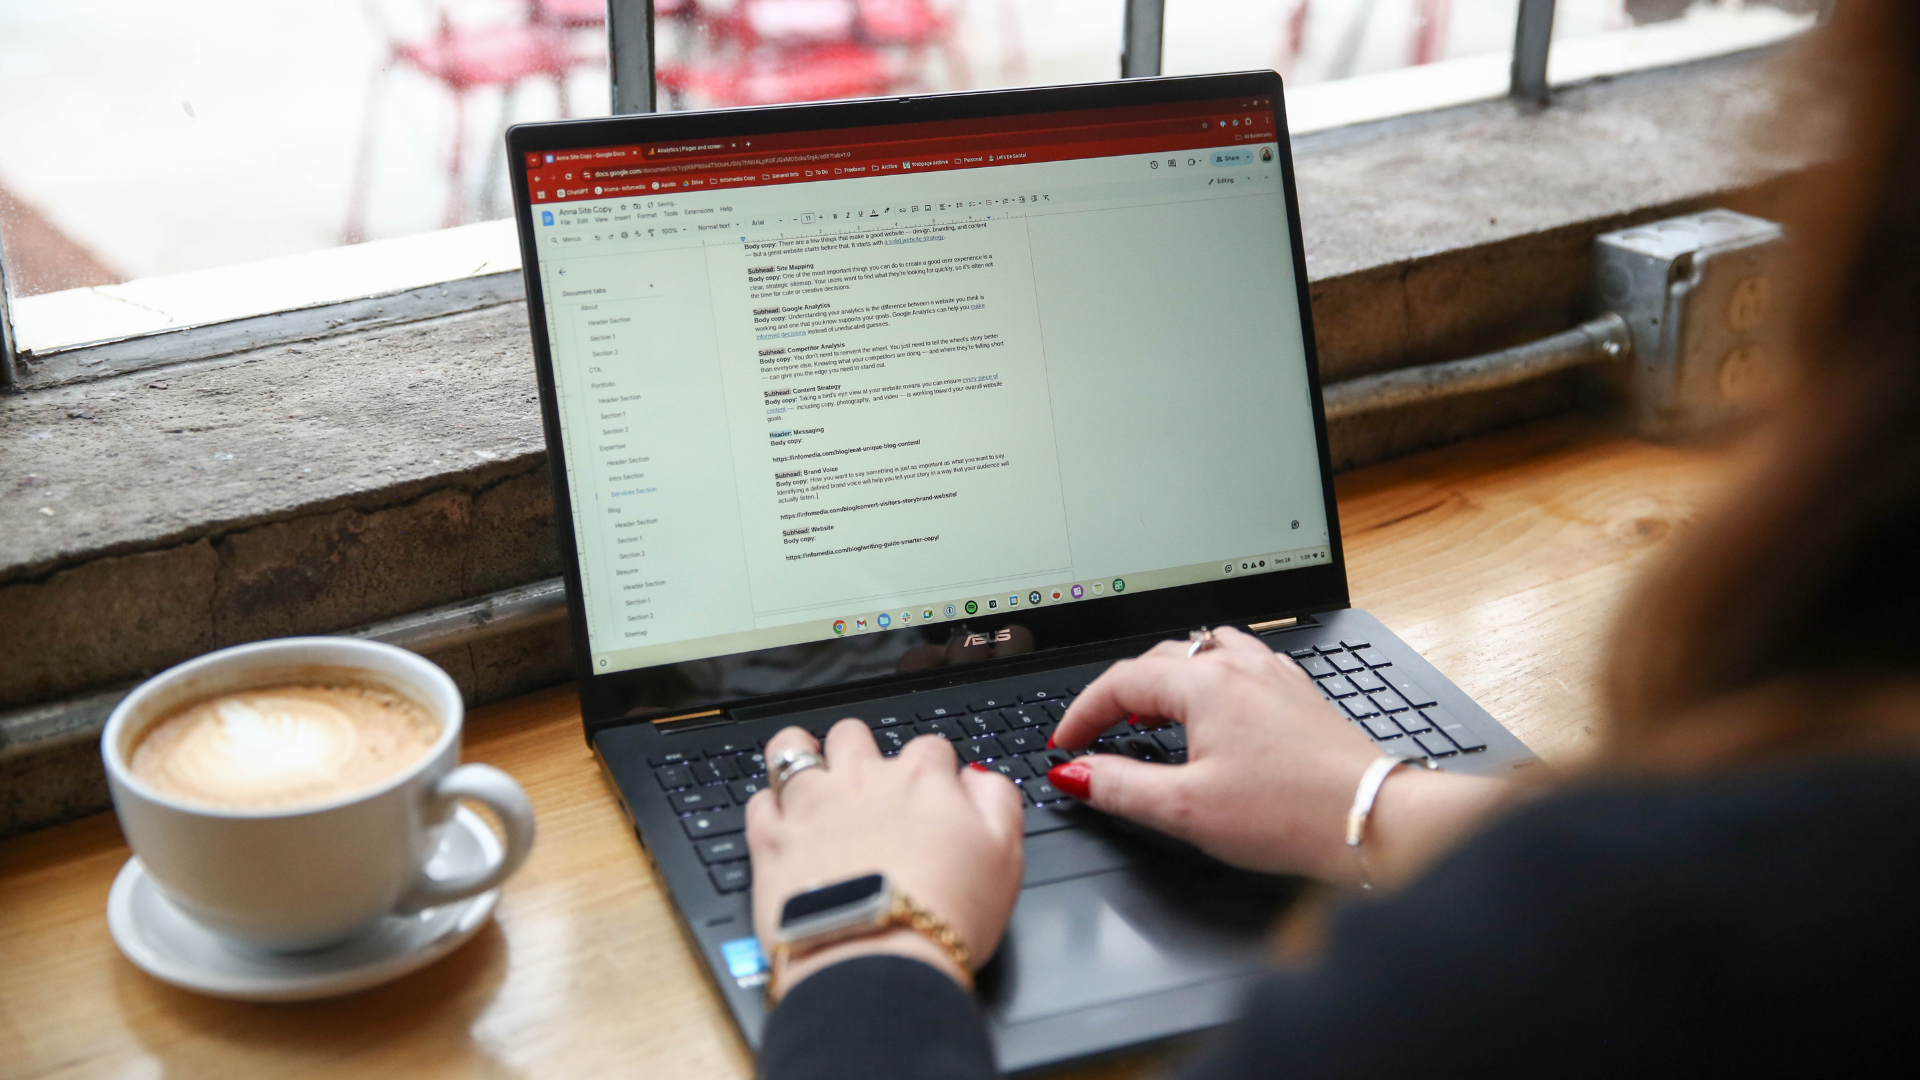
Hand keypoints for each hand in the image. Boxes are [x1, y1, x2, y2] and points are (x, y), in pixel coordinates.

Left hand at [746, 720, 1024, 998]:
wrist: (876, 961)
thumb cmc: (943, 915)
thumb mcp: (1004, 857)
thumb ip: (996, 801)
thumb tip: (978, 780)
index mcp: (921, 780)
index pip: (929, 747)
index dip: (932, 769)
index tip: (932, 793)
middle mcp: (862, 780)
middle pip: (854, 734)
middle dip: (860, 751)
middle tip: (865, 783)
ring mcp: (811, 805)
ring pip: (793, 749)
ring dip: (802, 756)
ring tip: (810, 778)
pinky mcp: (771, 839)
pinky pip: (759, 800)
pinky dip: (770, 807)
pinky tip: (783, 822)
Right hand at [1049, 627, 1507, 884]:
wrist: (1371, 821)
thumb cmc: (1291, 815)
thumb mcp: (1185, 809)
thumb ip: (1120, 786)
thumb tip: (1075, 773)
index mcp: (1207, 685)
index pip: (1121, 681)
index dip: (1083, 713)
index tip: (1066, 744)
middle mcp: (1241, 667)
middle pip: (1159, 659)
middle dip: (1120, 693)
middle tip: (1098, 731)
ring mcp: (1274, 675)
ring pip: (1203, 651)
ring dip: (1168, 676)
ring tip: (1152, 710)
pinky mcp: (1298, 694)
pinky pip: (1242, 662)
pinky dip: (1210, 678)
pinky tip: (1215, 709)